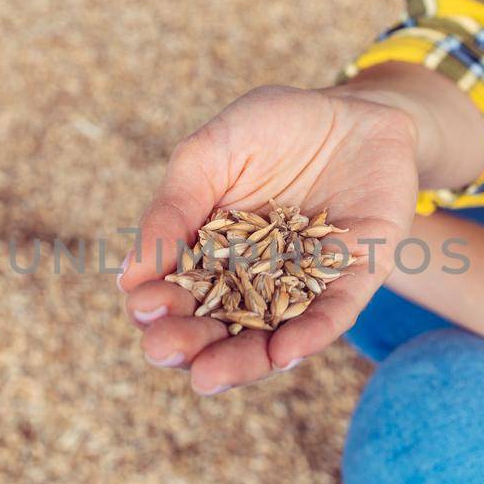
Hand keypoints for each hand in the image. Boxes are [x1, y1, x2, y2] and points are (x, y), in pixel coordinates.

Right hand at [119, 84, 418, 394]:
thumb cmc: (274, 126)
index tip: (143, 307)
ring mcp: (305, 286)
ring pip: (269, 337)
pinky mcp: (356, 278)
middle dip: (188, 343)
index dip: (158, 307)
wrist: (355, 107)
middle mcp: (255, 282)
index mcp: (211, 255)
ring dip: (239, 361)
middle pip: (217, 327)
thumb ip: (174, 209)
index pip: (178, 295)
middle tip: (162, 349)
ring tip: (208, 376)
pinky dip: (308, 336)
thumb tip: (127, 276)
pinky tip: (283, 354)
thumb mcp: (210, 154)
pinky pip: (333, 315)